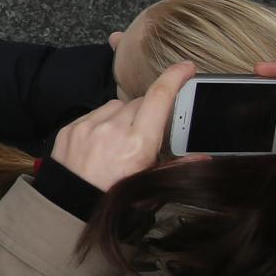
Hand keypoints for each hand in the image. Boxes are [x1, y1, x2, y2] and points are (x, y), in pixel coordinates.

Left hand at [51, 61, 200, 190]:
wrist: (69, 208)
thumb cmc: (115, 199)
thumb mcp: (151, 186)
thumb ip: (177, 166)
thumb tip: (206, 156)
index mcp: (138, 144)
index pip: (160, 98)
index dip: (175, 78)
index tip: (186, 68)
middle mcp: (112, 129)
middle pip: (140, 102)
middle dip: (149, 112)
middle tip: (146, 136)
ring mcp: (88, 127)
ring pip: (116, 105)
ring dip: (124, 116)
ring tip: (121, 142)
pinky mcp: (71, 128)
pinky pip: (94, 113)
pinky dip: (102, 122)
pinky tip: (102, 143)